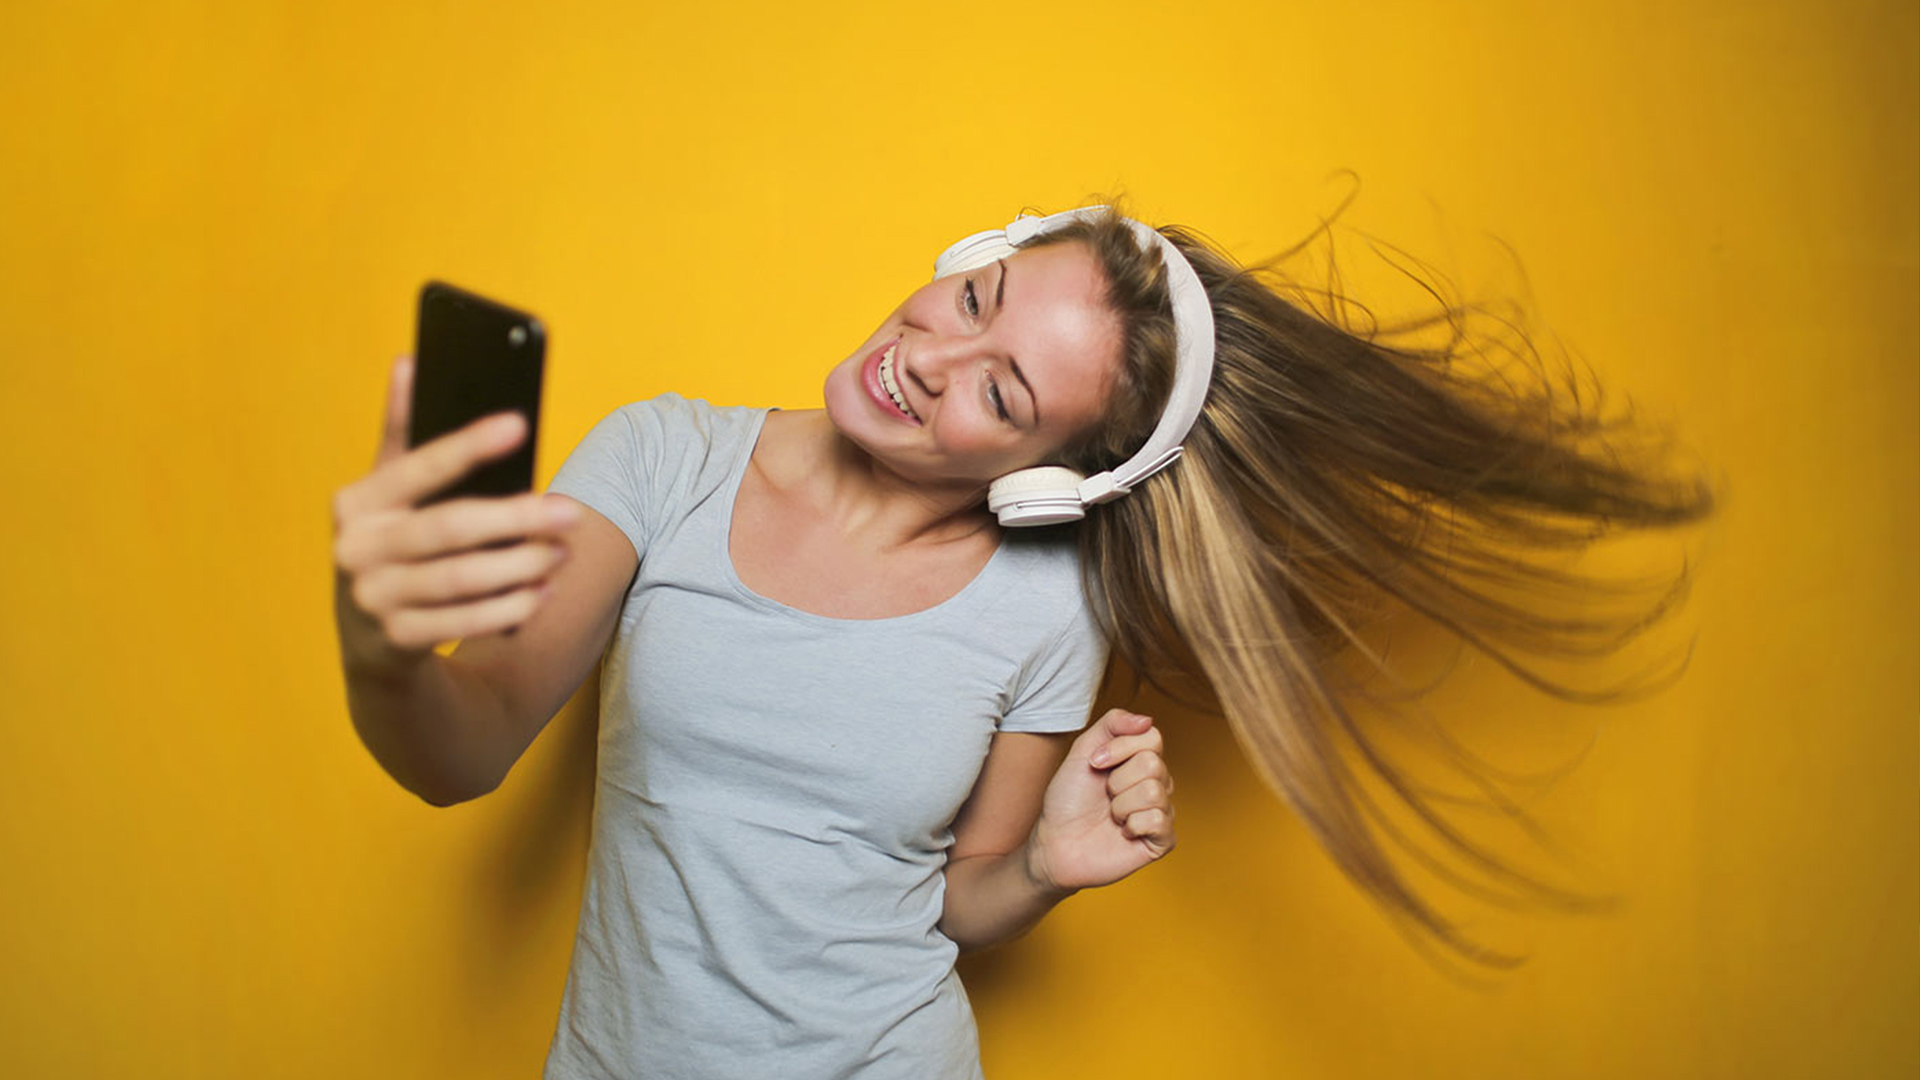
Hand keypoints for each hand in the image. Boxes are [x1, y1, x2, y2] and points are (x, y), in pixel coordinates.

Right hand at [331, 356, 578, 667]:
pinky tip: (540, 593)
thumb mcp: (388, 490)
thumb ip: (403, 432)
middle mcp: (356, 549)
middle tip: (571, 512)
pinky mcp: (394, 641)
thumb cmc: (393, 541)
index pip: (416, 465)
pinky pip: (459, 623)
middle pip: (447, 529)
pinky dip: (505, 608)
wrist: (368, 635)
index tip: (519, 423)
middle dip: (515, 519)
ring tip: (561, 553)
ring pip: (458, 580)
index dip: (467, 445)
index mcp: (356, 501)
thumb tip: (411, 361)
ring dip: (518, 566)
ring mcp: (372, 599)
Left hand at [1025, 709, 1176, 893]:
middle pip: (1153, 764)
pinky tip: (1123, 832)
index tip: (1095, 763)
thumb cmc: (1067, 800)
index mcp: (1140, 760)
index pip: (1153, 737)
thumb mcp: (1082, 751)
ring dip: (1121, 805)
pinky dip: (1131, 825)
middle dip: (1117, 781)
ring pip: (1154, 792)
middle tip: (1104, 795)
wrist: (1054, 842)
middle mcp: (1156, 783)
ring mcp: (1161, 811)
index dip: (1120, 749)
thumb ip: (1112, 725)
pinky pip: (1158, 820)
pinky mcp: (1162, 840)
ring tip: (1111, 816)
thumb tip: (1148, 719)